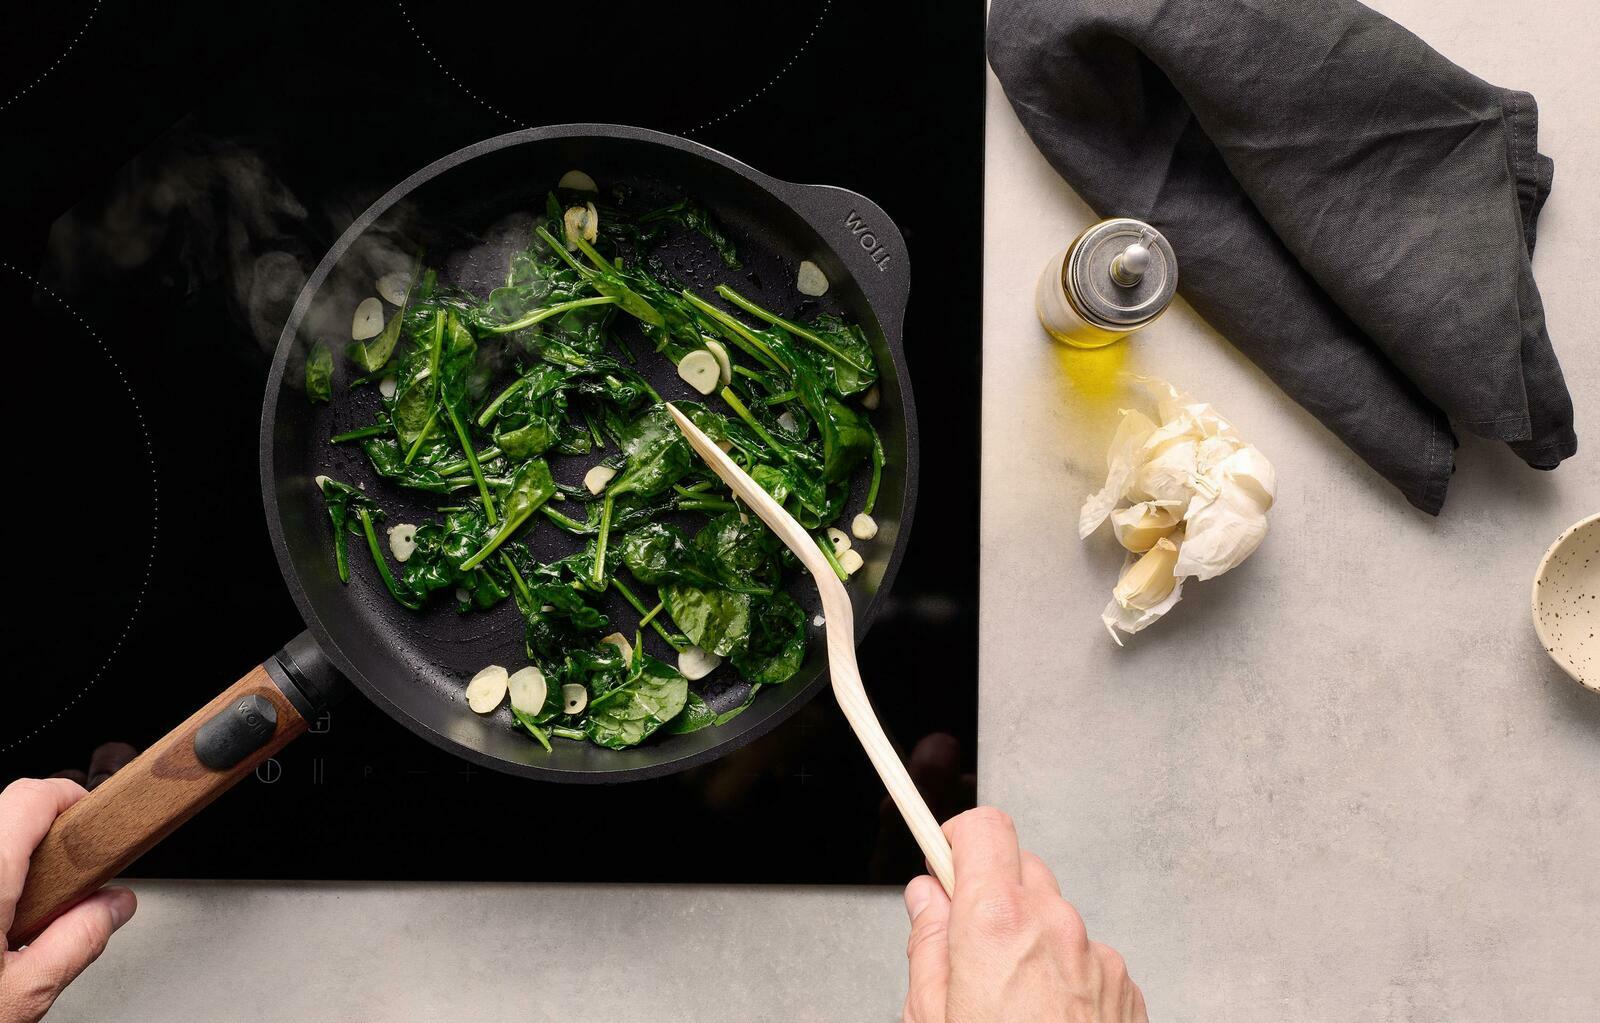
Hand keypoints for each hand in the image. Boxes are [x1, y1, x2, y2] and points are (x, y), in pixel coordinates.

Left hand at [0, 779, 135, 1022]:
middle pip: (10, 812)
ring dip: (15, 864)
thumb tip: (116, 907)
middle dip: (47, 839)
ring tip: (22, 917)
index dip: (74, 798)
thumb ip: (76, 943)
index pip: (34, 795)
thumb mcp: (20, 997)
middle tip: (66, 883)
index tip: (98, 823)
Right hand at [902, 807, 1146, 1021]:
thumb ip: (927, 945)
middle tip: (963, 939)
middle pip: (1019, 868)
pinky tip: (1042, 1019)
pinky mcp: (1125, 986)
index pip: (983, 830)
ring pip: (1054, 915)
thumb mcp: (929, 1017)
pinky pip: (1085, 955)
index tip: (939, 851)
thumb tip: (925, 900)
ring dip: (1028, 935)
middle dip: (989, 891)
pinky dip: (1062, 972)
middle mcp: (1054, 925)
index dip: (955, 837)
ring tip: (1006, 999)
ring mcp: (1097, 956)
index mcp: (997, 923)